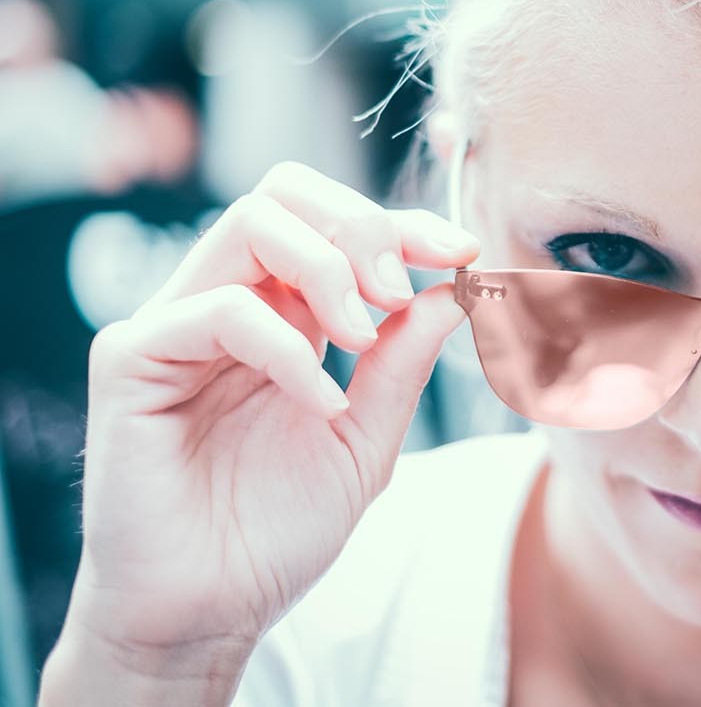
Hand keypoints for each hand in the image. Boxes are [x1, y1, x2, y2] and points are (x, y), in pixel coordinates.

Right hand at [62, 160, 478, 655]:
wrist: (210, 612)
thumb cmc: (277, 530)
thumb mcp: (366, 437)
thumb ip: (404, 361)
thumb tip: (454, 288)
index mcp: (281, 314)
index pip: (334, 223)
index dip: (403, 223)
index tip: (461, 253)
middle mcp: (226, 302)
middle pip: (287, 193)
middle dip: (363, 227)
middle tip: (400, 291)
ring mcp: (176, 324)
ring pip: (251, 223)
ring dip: (329, 270)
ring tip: (365, 339)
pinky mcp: (133, 358)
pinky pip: (220, 308)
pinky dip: (288, 348)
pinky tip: (321, 404)